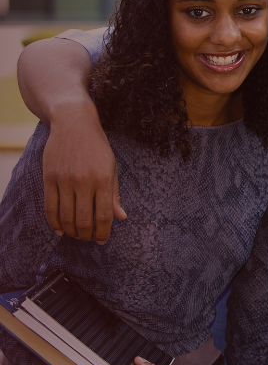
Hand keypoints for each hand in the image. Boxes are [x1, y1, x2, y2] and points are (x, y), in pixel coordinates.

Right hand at [43, 101, 125, 242]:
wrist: (73, 124)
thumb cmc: (97, 147)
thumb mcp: (112, 168)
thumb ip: (114, 194)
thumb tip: (121, 217)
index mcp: (103, 179)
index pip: (104, 215)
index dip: (104, 232)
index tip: (102, 240)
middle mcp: (83, 181)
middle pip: (83, 220)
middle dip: (87, 235)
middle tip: (89, 239)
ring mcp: (64, 180)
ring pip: (65, 217)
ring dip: (72, 231)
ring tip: (77, 235)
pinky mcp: (49, 178)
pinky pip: (50, 207)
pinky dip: (54, 222)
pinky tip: (60, 229)